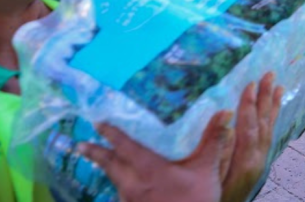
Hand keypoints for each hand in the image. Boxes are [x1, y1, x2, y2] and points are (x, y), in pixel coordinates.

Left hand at [79, 74, 282, 201]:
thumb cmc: (196, 201)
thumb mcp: (207, 170)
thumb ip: (213, 140)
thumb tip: (223, 112)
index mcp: (149, 170)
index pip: (125, 147)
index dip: (111, 134)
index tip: (98, 122)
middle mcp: (134, 185)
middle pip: (110, 166)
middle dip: (95, 153)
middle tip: (81, 144)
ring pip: (115, 182)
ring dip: (107, 170)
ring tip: (101, 162)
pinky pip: (122, 196)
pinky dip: (119, 186)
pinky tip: (124, 187)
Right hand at [221, 74, 283, 201]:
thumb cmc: (214, 197)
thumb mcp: (213, 177)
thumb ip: (221, 151)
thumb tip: (226, 122)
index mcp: (245, 161)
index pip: (250, 127)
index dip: (250, 105)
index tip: (250, 83)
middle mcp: (257, 159)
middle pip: (264, 123)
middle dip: (266, 98)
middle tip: (270, 74)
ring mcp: (260, 161)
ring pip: (269, 128)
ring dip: (273, 106)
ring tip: (278, 86)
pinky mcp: (258, 163)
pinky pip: (269, 136)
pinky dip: (272, 119)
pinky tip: (272, 111)